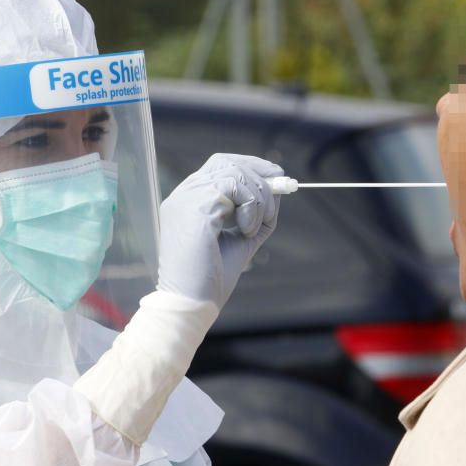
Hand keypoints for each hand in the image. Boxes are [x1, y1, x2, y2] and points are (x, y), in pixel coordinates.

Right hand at [157, 154, 281, 308]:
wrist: (192, 304)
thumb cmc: (211, 279)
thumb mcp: (241, 240)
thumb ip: (256, 215)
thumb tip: (278, 189)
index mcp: (190, 201)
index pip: (220, 166)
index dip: (251, 166)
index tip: (276, 176)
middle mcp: (185, 194)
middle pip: (227, 162)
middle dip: (260, 174)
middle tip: (280, 191)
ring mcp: (187, 198)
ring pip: (235, 172)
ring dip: (259, 197)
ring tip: (255, 227)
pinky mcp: (195, 206)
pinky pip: (234, 186)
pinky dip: (250, 206)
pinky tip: (245, 231)